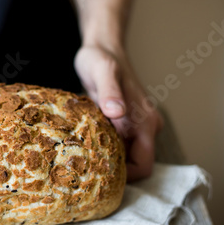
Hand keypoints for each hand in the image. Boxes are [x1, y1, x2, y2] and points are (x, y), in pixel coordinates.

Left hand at [74, 45, 162, 180]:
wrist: (101, 48)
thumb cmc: (101, 58)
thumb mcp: (102, 70)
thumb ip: (109, 91)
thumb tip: (116, 112)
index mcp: (145, 122)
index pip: (143, 166)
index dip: (124, 176)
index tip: (97, 174)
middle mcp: (144, 128)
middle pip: (134, 166)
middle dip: (112, 172)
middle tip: (82, 171)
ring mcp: (134, 127)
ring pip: (123, 157)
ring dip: (105, 162)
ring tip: (79, 161)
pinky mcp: (121, 124)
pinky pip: (115, 146)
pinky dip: (101, 151)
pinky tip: (80, 148)